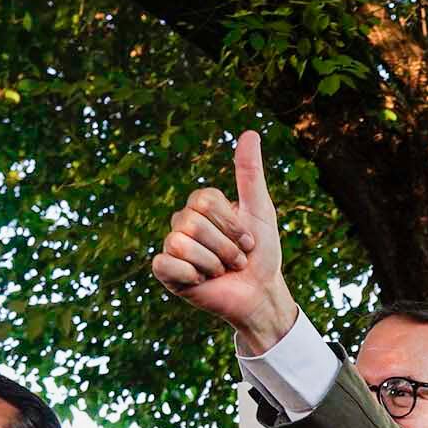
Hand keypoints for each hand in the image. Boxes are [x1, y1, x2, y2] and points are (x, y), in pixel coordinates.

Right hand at [152, 131, 297, 352]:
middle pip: (193, 222)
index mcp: (201, 206)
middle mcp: (184, 223)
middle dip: (225, 247)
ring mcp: (174, 247)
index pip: (206, 200)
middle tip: (236, 261)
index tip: (248, 241)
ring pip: (181, 243)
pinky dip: (191, 274)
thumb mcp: (260, 210)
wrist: (261, 294)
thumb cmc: (262, 255)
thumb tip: (250, 133)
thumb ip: (250, 174)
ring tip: (222, 272)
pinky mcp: (167, 272)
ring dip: (213, 263)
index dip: (232, 225)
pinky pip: (166, 263)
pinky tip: (201, 281)